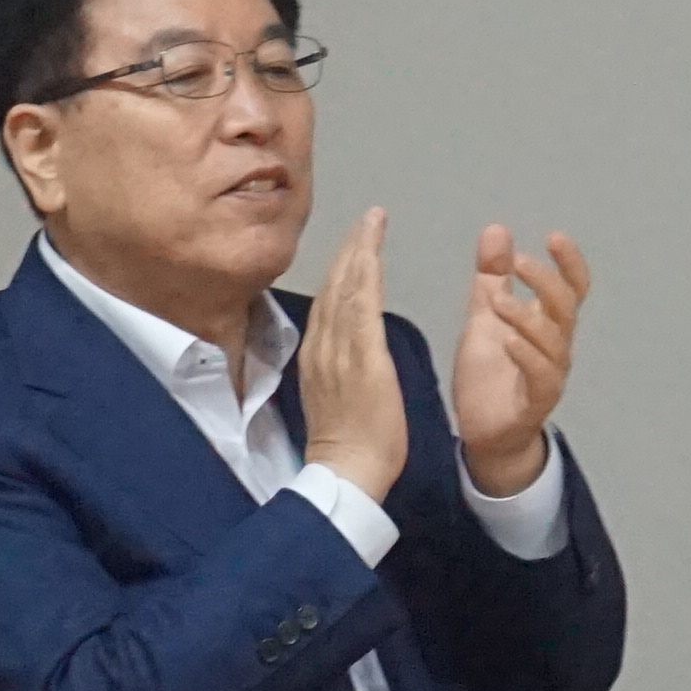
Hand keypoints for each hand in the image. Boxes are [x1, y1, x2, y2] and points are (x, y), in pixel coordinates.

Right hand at [298, 208, 411, 500]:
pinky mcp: (363, 359)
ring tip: (372, 221)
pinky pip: (362, 307)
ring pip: (346, 289)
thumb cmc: (348, 444)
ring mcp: (341, 351)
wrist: (347, 473)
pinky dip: (366, 276)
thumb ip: (335, 368)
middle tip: (366, 217)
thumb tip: (341, 349)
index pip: (329, 301)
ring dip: (359, 251)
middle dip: (349, 248)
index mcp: (317, 357)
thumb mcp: (332, 397)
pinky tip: (373, 253)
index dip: (341, 268)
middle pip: (335, 286)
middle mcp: (323, 348)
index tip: (353, 242)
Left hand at [449, 227, 592, 495]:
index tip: (554, 237)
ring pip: (553, 341)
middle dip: (546, 281)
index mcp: (547, 324)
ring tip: (498, 302)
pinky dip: (527, 356)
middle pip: (565, 308)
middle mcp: (556, 348)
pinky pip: (541, 378)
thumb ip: (492, 277)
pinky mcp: (535, 403)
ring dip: (528, 317)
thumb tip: (497, 230)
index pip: (572, 288)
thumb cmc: (491, 376)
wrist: (484, 434)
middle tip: (518, 262)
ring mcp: (549, 375)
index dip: (569, 263)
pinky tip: (509, 340)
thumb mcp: (485, 316)